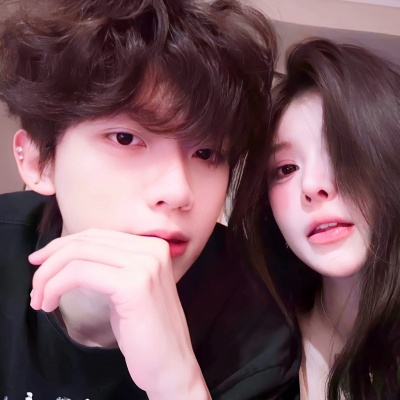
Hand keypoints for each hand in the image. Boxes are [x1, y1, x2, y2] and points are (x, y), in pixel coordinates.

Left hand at [29, 229, 209, 399]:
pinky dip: (56, 286)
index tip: (40, 263)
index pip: (97, 235)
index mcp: (152, 247)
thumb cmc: (145, 332)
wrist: (171, 364)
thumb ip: (109, 266)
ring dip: (49, 276)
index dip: (62, 246)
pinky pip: (80, 273)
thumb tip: (68, 254)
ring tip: (40, 299)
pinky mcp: (135, 284)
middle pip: (86, 241)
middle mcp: (152, 249)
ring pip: (79, 254)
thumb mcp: (127, 289)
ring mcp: (146, 264)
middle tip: (35, 285)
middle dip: (51, 260)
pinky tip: (50, 304)